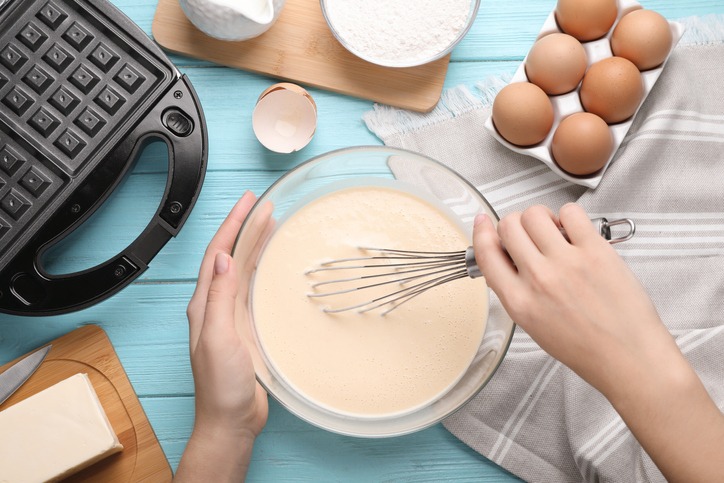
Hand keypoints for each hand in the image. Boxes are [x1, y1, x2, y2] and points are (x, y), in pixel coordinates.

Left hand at [176, 191, 270, 481]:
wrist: (230, 420)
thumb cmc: (219, 386)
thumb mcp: (218, 337)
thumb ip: (220, 297)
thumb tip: (225, 256)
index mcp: (204, 304)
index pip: (218, 253)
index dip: (232, 224)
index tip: (248, 201)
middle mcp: (216, 305)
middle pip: (231, 255)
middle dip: (245, 227)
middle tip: (263, 204)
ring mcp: (232, 316)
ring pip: (244, 270)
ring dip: (255, 245)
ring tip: (271, 224)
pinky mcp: (248, 328)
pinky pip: (254, 289)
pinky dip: (263, 270)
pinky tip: (273, 264)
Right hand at [472, 203, 671, 393]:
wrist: (628, 356)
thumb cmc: (587, 347)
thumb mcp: (534, 324)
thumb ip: (516, 290)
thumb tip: (508, 258)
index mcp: (519, 302)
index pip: (486, 253)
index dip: (481, 232)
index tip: (484, 223)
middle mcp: (539, 279)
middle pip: (509, 226)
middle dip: (514, 225)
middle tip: (528, 234)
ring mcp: (567, 262)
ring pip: (535, 214)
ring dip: (540, 217)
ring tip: (553, 232)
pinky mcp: (595, 251)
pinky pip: (570, 212)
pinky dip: (568, 216)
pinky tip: (574, 232)